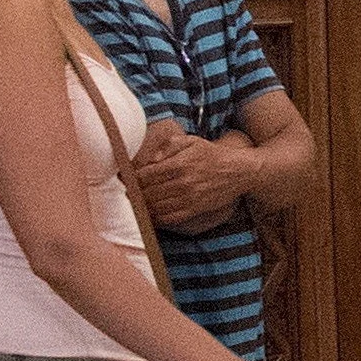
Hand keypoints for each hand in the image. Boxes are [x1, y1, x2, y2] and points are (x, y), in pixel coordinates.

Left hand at [127, 121, 254, 228]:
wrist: (239, 171)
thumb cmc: (212, 154)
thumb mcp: (191, 141)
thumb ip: (168, 145)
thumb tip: (150, 158)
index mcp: (178, 165)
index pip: (144, 176)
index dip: (129, 179)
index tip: (121, 179)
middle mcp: (182, 183)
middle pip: (146, 193)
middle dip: (131, 194)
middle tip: (122, 193)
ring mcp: (188, 199)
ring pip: (154, 207)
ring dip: (140, 207)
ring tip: (131, 204)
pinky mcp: (194, 209)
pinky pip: (168, 218)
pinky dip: (154, 218)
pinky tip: (148, 215)